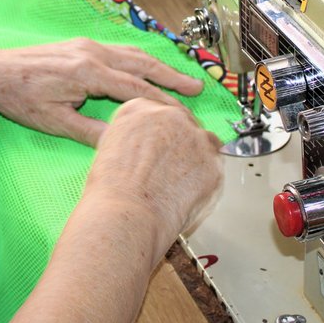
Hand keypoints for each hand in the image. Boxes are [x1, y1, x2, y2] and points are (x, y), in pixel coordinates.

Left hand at [0, 39, 203, 146]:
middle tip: (197, 88)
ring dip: (157, 66)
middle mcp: (91, 53)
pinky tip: (145, 68)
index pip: (136, 89)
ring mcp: (86, 46)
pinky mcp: (79, 45)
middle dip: (171, 76)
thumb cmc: (19, 98)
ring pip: (131, 54)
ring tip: (179, 78)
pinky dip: (138, 60)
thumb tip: (121, 144)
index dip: (162, 103)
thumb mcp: (55, 122)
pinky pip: (117, 51)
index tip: (183, 113)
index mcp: (88, 72)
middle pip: (142, 65)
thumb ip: (91, 132)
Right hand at [86, 98, 222, 256]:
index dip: (162, 132)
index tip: (161, 145)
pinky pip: (214, 169)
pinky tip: (187, 194)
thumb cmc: (112, 191)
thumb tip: (141, 145)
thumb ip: (131, 137)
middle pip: (184, 123)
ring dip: (195, 160)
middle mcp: (170, 115)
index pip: (159, 111)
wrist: (127, 215)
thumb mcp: (108, 148)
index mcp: (139, 107)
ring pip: (203, 144)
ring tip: (177, 185)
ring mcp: (195, 137)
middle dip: (180, 145)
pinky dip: (205, 181)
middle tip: (169, 169)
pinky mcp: (213, 162)